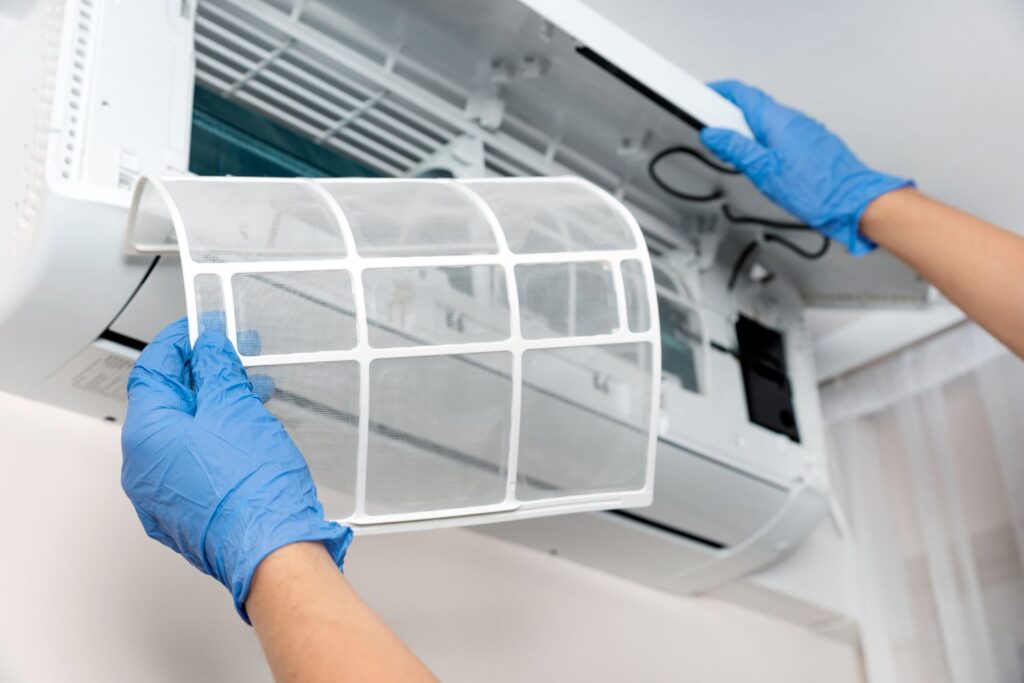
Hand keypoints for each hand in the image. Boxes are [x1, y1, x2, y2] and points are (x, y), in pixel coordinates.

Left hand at [120, 318, 350, 622]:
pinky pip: (194, 465)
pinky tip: (247, 433)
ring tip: (252, 394)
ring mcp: (162, 497)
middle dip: (203, 375)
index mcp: (145, 435)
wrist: (273, 549)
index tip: (202, 330)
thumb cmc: (252, 488)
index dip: (179, 343)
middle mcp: (143, 469)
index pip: (152, 370)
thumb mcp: (236, 407)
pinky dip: (216, 440)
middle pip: (167, 404)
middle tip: (233, 357)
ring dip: (215, 408)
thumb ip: (216, 370)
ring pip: (183, 436)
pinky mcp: (187, 515)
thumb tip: (208, 348)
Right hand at [700, 80, 911, 254]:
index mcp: (777, 119)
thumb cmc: (817, 189)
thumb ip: (735, 149)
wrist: (853, 202)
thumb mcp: (764, 170)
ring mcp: (803, 131)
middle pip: (752, 107)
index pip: (741, 93)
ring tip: (738, 156)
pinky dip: (763, 143)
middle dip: (728, 117)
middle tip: (713, 135)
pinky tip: (762, 163)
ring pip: (766, 123)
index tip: (700, 98)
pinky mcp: (810, 144)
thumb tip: (713, 134)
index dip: (717, 92)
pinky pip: (779, 135)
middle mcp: (792, 119)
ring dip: (746, 133)